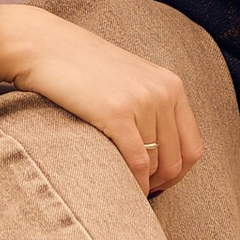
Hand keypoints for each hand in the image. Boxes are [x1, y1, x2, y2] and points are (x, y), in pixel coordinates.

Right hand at [0, 4, 200, 197]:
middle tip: (138, 192)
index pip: (193, 146)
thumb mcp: (132, 81)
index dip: (178, 174)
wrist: (47, 46)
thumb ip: (154, 109)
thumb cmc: (85, 70)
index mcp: (171, 85)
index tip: (157, 184)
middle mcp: (163, 92)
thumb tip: (166, 159)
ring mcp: (141, 101)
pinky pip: (138, 163)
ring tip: (124, 187)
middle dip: (160, 185)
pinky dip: (133, 184)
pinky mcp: (116, 112)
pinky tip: (121, 190)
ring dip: (141, 184)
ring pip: (156, 165)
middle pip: (177, 160)